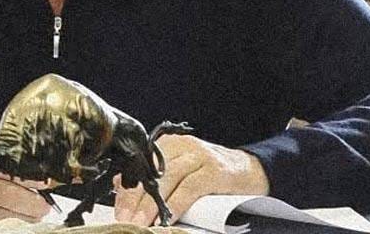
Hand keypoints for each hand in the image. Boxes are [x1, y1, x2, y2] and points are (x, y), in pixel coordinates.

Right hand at [0, 130, 50, 230]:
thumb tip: (35, 166)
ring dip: (21, 219)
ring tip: (33, 216)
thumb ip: (0, 152)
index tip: (48, 182)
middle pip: (6, 194)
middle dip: (32, 204)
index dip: (31, 176)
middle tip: (45, 206)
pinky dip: (2, 227)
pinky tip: (12, 222)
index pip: (8, 164)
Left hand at [113, 134, 268, 225]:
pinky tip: (167, 218)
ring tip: (141, 223)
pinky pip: (190, 188)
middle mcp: (181, 146)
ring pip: (167, 180)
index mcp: (167, 145)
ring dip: (152, 205)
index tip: (118, 210)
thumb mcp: (179, 171)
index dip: (127, 190)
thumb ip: (152, 176)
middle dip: (135, 199)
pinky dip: (177, 204)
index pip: (139, 167)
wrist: (251, 170)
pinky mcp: (215, 171)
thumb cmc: (210, 173)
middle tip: (125, 219)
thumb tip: (119, 185)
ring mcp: (199, 157)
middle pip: (151, 173)